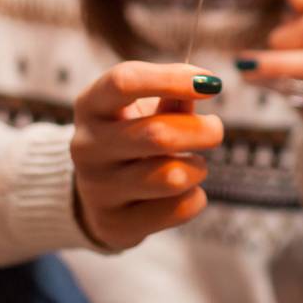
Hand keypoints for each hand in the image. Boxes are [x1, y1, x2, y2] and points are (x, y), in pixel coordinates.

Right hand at [70, 61, 224, 250]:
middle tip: (215, 129)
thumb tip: (204, 83)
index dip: (172, 79)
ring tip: (194, 165)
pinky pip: (178, 209)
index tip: (211, 83)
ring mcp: (97, 189)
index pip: (125, 81)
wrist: (98, 193)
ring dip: (197, 168)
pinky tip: (184, 192)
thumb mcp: (143, 107)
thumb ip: (172, 94)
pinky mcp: (115, 224)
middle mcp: (87, 146)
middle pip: (157, 134)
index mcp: (91, 105)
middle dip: (201, 131)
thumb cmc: (131, 135)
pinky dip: (195, 197)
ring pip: (172, 177)